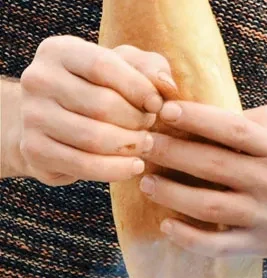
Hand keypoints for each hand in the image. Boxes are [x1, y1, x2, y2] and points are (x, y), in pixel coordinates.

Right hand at [12, 35, 173, 184]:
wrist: (53, 122)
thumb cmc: (100, 89)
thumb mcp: (126, 68)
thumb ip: (150, 68)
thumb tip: (167, 86)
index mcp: (58, 51)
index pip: (103, 66)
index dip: (138, 88)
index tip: (157, 104)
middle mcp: (38, 79)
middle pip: (102, 105)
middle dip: (136, 120)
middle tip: (149, 127)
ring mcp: (31, 115)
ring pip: (94, 138)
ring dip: (130, 146)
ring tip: (145, 144)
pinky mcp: (34, 149)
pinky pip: (84, 165)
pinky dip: (117, 170)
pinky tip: (134, 166)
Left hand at [140, 101, 266, 257]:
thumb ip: (246, 121)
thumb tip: (194, 116)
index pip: (232, 130)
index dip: (196, 119)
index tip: (164, 112)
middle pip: (213, 166)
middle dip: (171, 153)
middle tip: (142, 145)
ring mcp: (265, 216)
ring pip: (209, 207)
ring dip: (172, 194)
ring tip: (147, 183)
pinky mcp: (260, 244)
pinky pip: (219, 245)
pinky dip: (189, 238)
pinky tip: (167, 225)